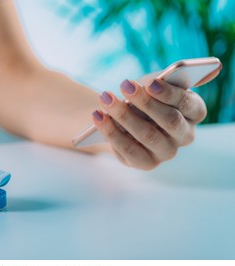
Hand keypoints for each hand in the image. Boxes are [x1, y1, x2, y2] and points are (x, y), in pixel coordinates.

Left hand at [92, 78, 206, 169]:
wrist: (121, 116)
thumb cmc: (143, 96)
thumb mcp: (153, 84)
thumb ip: (167, 78)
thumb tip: (195, 74)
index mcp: (194, 113)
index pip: (188, 104)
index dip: (169, 94)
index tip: (149, 83)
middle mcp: (185, 136)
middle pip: (169, 120)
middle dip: (145, 102)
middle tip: (124, 85)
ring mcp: (166, 152)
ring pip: (147, 135)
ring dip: (124, 115)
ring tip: (106, 98)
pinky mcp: (146, 163)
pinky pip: (129, 149)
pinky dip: (111, 132)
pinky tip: (98, 116)